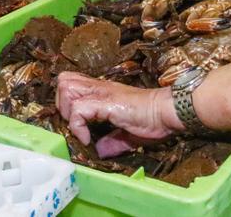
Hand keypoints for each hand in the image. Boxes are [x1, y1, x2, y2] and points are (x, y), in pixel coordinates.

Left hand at [56, 72, 181, 154]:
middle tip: (76, 124)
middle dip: (62, 105)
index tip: (77, 126)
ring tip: (81, 128)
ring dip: (68, 111)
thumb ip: (112, 141)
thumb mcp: (127, 133)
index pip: (71, 83)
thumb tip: (100, 151)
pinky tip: (88, 138)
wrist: (167, 111)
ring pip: (66, 88)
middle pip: (63, 81)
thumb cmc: (153, 119)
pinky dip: (78, 126)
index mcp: (101, 91)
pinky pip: (79, 109)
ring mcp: (101, 92)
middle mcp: (98, 87)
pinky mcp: (106, 102)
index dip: (67, 104)